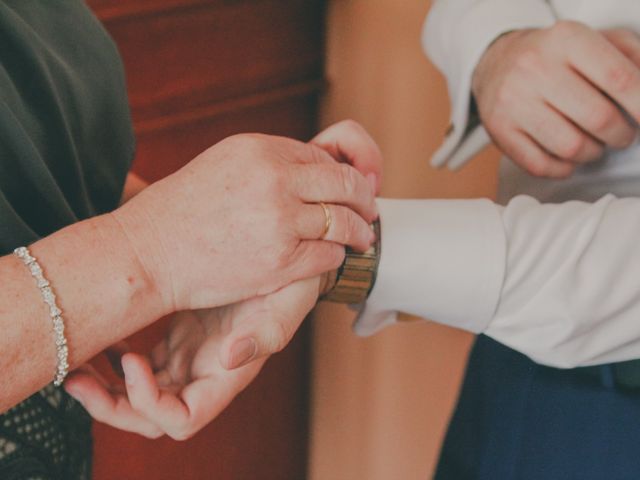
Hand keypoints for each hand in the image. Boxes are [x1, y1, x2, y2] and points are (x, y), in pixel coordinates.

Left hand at [64, 277, 321, 439]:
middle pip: (149, 416)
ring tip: (76, 360)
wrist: (283, 265)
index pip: (182, 419)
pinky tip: (103, 336)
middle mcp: (204, 377)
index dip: (150, 403)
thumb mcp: (287, 304)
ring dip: (103, 386)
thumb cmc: (293, 284)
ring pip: (137, 394)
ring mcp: (189, 360)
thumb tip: (230, 358)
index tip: (132, 360)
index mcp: (227, 377)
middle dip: (110, 405)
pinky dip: (113, 358)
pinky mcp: (179, 340)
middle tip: (77, 376)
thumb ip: (265, 336)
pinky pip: (138, 365)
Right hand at [114, 125, 378, 313]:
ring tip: (363, 238)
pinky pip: (329, 255)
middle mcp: (275, 178)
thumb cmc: (182, 210)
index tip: (351, 188)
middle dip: (364, 198)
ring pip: (344, 222)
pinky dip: (337, 257)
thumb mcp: (226, 163)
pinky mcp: (280, 261)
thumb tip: (315, 167)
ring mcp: (280, 220)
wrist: (148, 251)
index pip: (322, 157)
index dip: (343, 174)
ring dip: (360, 232)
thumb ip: (271, 162)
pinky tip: (335, 258)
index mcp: (261, 148)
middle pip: (345, 183)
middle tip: (370, 211)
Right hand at [472, 22, 639, 177]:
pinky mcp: (499, 129)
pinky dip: (563, 168)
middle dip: (621, 135)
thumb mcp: (594, 41)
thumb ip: (630, 59)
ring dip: (592, 153)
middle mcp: (535, 69)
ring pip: (571, 147)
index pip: (618, 78)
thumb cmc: (553, 57)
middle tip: (621, 134)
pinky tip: (567, 156)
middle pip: (598, 118)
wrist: (496, 64)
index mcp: (566, 40)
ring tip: (593, 144)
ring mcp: (513, 102)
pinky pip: (540, 165)